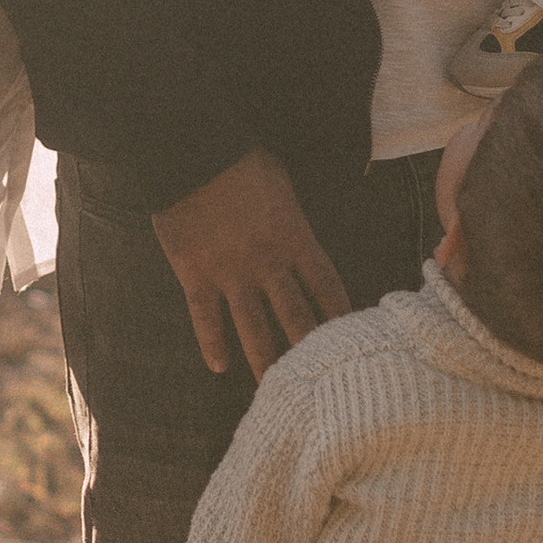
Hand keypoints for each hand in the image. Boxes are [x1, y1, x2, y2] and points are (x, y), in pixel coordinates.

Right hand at [151, 148, 349, 379]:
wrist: (189, 154)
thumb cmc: (239, 159)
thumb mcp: (281, 182)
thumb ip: (292, 215)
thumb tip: (301, 231)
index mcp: (294, 237)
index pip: (327, 285)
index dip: (341, 313)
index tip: (353, 336)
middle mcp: (267, 263)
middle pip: (296, 316)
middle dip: (310, 348)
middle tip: (321, 377)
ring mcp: (230, 273)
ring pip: (253, 328)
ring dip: (264, 360)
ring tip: (273, 388)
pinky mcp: (195, 274)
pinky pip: (205, 317)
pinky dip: (211, 343)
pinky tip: (218, 367)